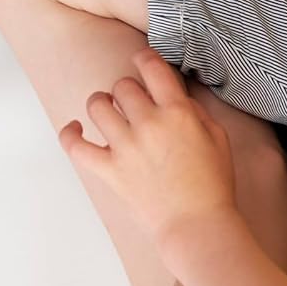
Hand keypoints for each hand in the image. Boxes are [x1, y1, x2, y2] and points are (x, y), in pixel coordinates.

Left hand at [59, 49, 238, 251]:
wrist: (198, 227)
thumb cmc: (211, 185)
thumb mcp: (217, 137)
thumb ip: (193, 109)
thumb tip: (171, 93)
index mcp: (177, 113)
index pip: (151, 66)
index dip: (144, 58)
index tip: (141, 61)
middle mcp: (148, 124)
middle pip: (122, 85)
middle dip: (128, 91)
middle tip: (135, 105)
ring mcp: (125, 147)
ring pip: (97, 105)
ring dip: (101, 104)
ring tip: (108, 110)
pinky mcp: (109, 169)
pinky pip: (75, 145)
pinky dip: (69, 134)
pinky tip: (75, 128)